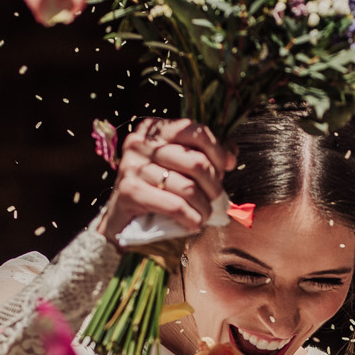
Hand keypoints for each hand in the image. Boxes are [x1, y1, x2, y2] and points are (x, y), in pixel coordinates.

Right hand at [98, 117, 235, 241]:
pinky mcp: (129, 191)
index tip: (226, 169)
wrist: (122, 221)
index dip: (218, 152)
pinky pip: (174, 206)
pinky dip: (191, 219)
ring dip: (204, 208)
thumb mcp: (179, 167)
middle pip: (196, 162)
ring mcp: (132, 166)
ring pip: (188, 188)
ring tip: (204, 215)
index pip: (195, 131)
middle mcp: (139, 143)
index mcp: (153, 130)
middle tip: (214, 199)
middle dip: (214, 186)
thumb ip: (205, 153)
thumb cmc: (157, 190)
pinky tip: (193, 224)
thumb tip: (231, 152)